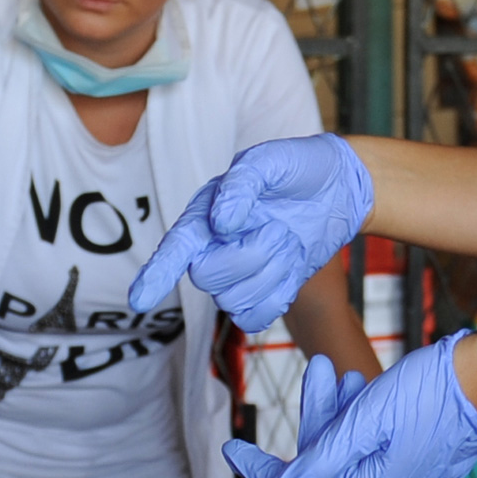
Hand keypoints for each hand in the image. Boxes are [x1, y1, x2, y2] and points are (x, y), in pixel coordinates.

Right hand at [129, 134, 378, 333]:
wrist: (337, 190)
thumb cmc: (298, 168)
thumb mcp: (272, 160)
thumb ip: (242, 183)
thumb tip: (221, 224)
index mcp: (206, 215)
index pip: (175, 248)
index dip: (156, 274)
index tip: (139, 299)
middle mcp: (213, 247)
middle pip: (207, 277)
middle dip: (251, 255)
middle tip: (279, 228)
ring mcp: (238, 274)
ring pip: (234, 301)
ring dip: (271, 273)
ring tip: (288, 242)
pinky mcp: (262, 293)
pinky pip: (255, 317)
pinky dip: (277, 297)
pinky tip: (290, 271)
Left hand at [224, 337, 476, 477]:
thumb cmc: (429, 391)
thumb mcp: (364, 419)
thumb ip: (320, 459)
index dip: (264, 469)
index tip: (232, 448)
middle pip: (328, 461)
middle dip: (317, 416)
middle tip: (321, 369)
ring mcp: (409, 476)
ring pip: (351, 446)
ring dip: (341, 409)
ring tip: (348, 373)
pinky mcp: (421, 456)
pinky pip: (375, 442)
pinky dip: (363, 415)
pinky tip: (366, 386)